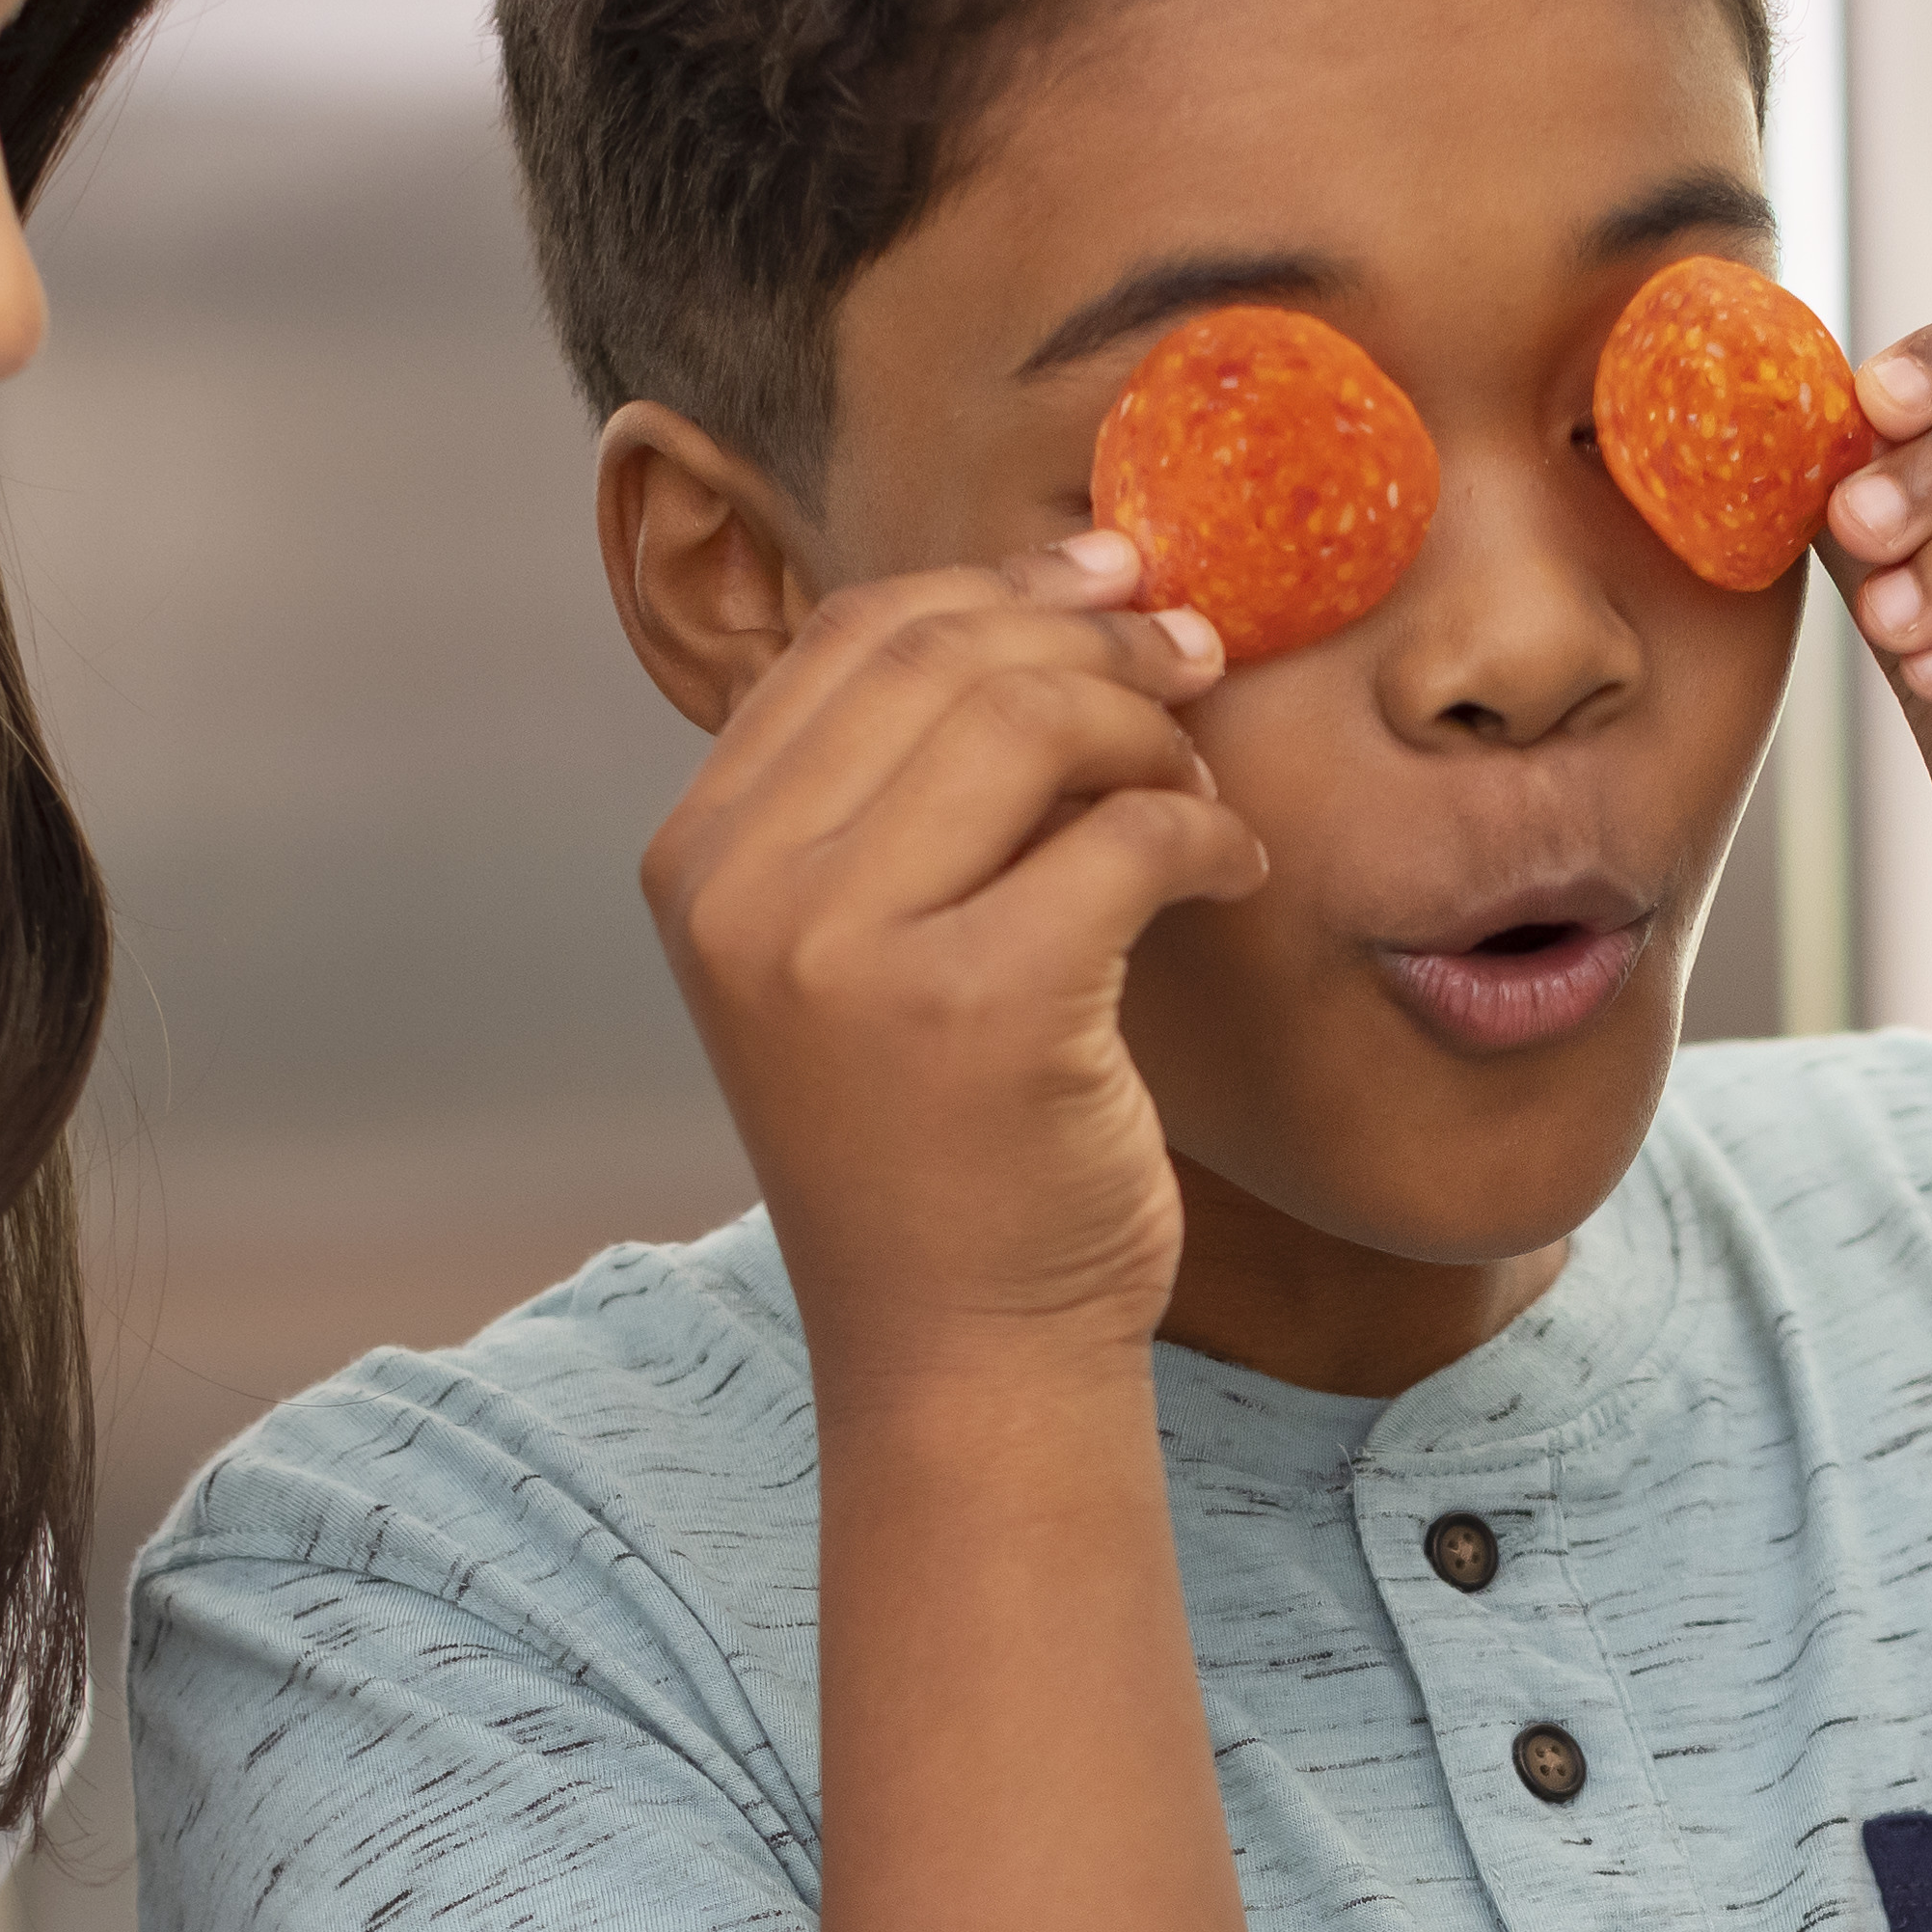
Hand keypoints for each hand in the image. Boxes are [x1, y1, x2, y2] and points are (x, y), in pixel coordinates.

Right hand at [635, 535, 1265, 1376]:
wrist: (959, 1350)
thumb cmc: (938, 1145)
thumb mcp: (861, 948)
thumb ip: (906, 789)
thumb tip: (1079, 582)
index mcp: (700, 860)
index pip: (853, 637)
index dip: (1004, 589)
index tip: (1117, 590)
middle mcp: (745, 894)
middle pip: (947, 657)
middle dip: (1098, 642)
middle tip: (1197, 669)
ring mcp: (845, 950)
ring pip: (1033, 721)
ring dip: (1153, 735)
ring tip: (1201, 796)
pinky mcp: (979, 1004)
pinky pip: (1127, 834)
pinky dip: (1206, 834)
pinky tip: (1232, 874)